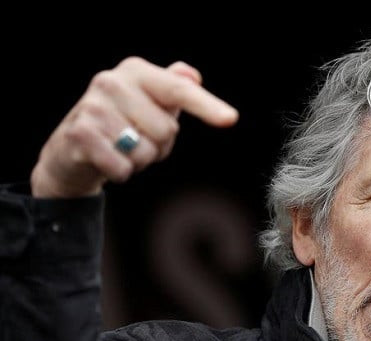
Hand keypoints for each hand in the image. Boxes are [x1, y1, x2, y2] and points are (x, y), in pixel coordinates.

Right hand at [30, 57, 238, 197]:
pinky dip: (122, 172)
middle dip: (159, 145)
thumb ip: (174, 88)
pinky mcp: (79, 133)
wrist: (71, 150)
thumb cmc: (121, 125)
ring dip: (139, 161)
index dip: (207, 106)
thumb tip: (192, 76)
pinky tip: (106, 161)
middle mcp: (112, 81)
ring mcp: (93, 105)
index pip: (179, 91)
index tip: (231, 119)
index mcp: (136, 71)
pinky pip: (123, 166)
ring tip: (120, 149)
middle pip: (167, 130)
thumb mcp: (150, 104)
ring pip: (146, 151)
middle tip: (136, 140)